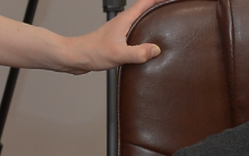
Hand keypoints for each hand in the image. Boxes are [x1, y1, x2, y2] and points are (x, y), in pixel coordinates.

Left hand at [53, 0, 168, 71]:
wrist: (75, 57)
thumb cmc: (92, 52)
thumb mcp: (118, 54)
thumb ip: (138, 53)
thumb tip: (156, 49)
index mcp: (125, 20)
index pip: (146, 3)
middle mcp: (123, 22)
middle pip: (145, 9)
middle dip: (159, 6)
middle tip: (172, 8)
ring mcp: (120, 30)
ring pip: (140, 20)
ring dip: (152, 18)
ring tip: (165, 22)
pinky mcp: (117, 39)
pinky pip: (135, 32)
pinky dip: (144, 31)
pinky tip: (148, 42)